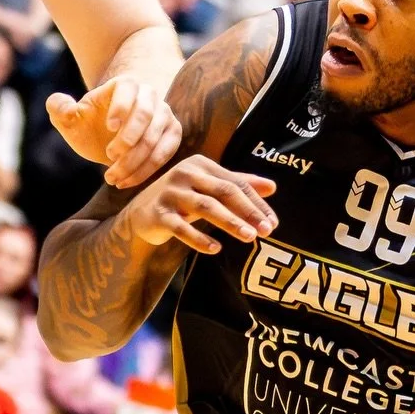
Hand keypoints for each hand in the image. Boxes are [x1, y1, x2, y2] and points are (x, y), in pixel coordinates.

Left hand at [47, 76, 183, 188]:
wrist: (111, 139)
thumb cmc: (91, 127)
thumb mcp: (71, 120)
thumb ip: (60, 109)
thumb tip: (60, 105)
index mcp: (125, 84)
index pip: (128, 89)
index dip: (120, 107)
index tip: (108, 127)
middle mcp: (149, 96)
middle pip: (145, 115)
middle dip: (128, 140)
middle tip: (109, 157)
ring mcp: (164, 115)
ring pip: (155, 138)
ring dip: (134, 161)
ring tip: (112, 177)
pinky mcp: (172, 135)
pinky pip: (165, 153)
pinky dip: (146, 170)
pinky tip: (126, 181)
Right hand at [119, 155, 276, 256]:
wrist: (141, 213)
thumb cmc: (183, 199)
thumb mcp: (209, 188)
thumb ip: (238, 185)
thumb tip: (272, 187)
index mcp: (201, 165)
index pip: (236, 183)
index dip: (257, 203)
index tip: (273, 222)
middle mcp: (185, 174)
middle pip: (224, 191)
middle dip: (248, 211)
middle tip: (267, 231)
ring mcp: (170, 193)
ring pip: (206, 207)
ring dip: (230, 222)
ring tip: (249, 237)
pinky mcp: (158, 214)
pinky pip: (181, 228)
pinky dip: (199, 238)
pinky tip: (216, 248)